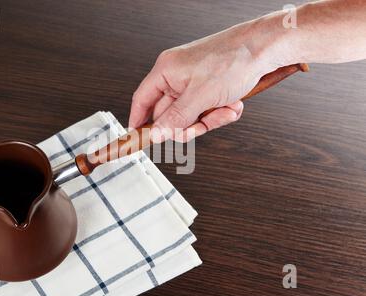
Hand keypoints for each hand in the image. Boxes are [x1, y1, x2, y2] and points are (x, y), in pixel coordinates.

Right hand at [128, 16, 288, 141]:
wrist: (264, 49)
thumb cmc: (232, 61)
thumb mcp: (200, 96)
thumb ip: (175, 118)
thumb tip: (156, 134)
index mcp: (166, 71)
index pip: (142, 100)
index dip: (138, 120)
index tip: (138, 138)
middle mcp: (177, 76)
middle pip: (170, 113)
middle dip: (189, 124)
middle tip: (200, 127)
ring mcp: (193, 83)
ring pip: (191, 116)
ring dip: (209, 119)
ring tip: (224, 109)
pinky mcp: (209, 88)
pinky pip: (206, 111)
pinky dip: (220, 113)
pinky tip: (233, 104)